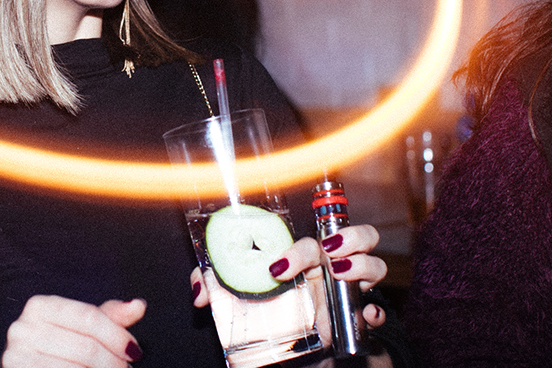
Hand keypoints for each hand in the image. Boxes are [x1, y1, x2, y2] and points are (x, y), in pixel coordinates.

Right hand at [1, 295, 145, 367]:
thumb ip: (108, 317)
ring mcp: (16, 357)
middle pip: (86, 347)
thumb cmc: (56, 352)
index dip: (116, 335)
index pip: (88, 316)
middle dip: (113, 363)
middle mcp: (22, 328)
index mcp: (39, 306)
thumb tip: (139, 305)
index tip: (135, 351)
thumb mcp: (79, 329)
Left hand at [192, 224, 387, 340]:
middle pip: (360, 235)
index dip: (298, 246)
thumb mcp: (244, 293)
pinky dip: (377, 311)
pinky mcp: (361, 317)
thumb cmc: (272, 305)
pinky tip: (367, 315)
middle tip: (329, 252)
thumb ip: (217, 285)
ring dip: (364, 265)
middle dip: (350, 237)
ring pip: (376, 264)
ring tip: (341, 274)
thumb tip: (198, 292)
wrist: (298, 347)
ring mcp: (351, 289)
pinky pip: (380, 309)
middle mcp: (334, 264)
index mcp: (306, 252)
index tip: (276, 267)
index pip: (312, 232)